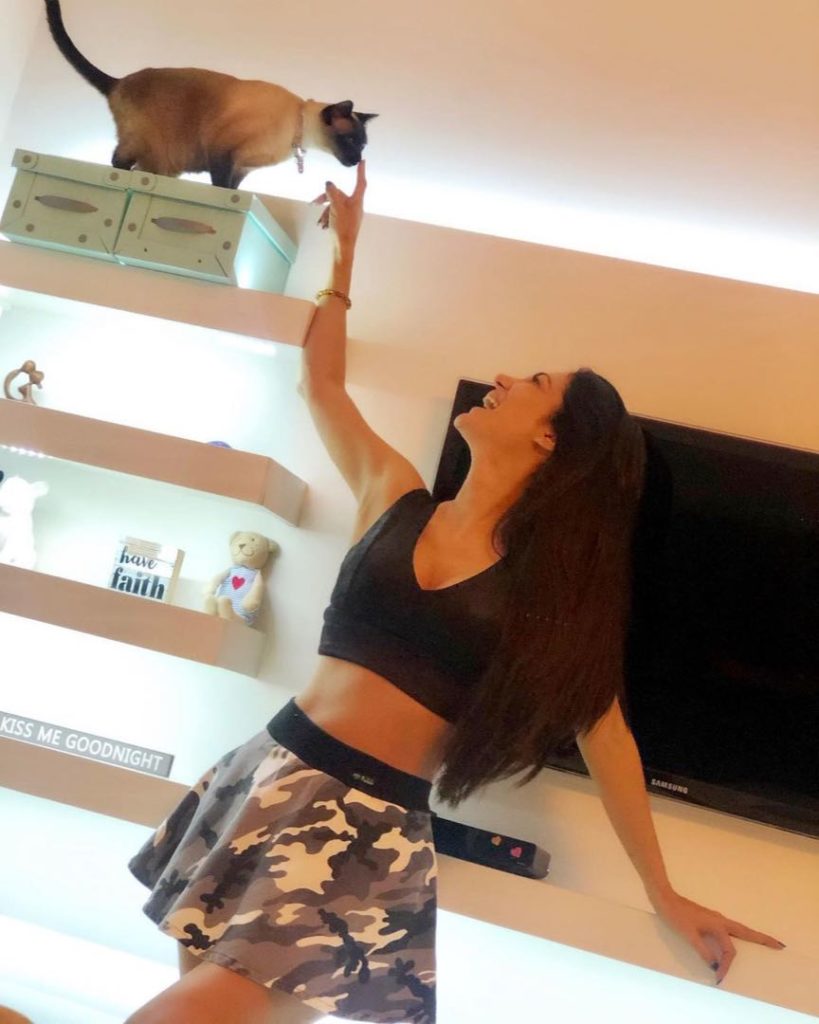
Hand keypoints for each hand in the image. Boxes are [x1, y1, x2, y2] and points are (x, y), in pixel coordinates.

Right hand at [312, 160, 366, 252]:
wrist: (342, 249)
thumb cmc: (342, 228)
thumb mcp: (336, 207)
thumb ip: (332, 193)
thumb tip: (329, 183)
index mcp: (357, 201)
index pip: (360, 183)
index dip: (361, 171)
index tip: (362, 161)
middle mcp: (355, 207)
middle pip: (340, 195)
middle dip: (326, 198)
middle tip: (314, 202)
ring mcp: (349, 215)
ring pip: (335, 205)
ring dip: (325, 211)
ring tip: (319, 221)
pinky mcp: (344, 223)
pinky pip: (334, 214)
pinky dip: (327, 217)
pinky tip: (322, 225)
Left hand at [651, 890, 785, 984]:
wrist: (664, 898)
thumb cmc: (676, 916)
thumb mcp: (689, 936)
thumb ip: (703, 951)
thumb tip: (716, 966)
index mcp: (718, 925)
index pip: (729, 951)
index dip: (726, 967)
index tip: (719, 979)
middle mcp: (721, 920)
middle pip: (747, 932)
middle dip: (764, 939)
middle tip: (780, 946)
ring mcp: (716, 918)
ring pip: (740, 929)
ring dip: (754, 936)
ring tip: (766, 942)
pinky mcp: (710, 918)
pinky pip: (731, 929)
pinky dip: (740, 934)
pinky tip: (738, 938)